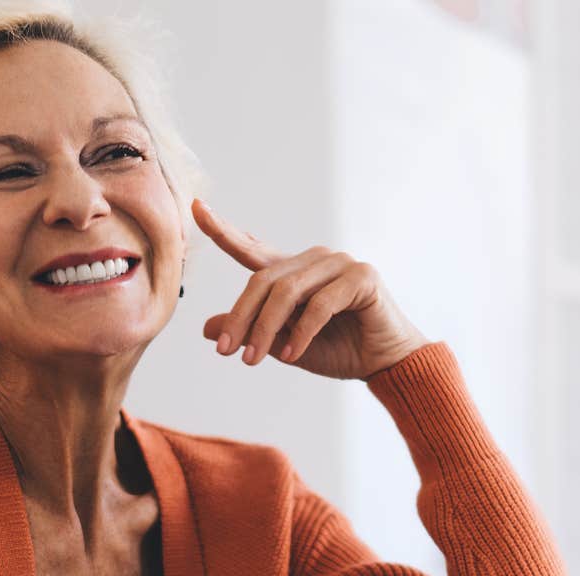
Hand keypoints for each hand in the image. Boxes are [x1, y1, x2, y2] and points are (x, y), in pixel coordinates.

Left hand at [192, 197, 431, 380]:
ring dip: (266, 329)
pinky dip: (301, 332)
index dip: (224, 229)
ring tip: (253, 360)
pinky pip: (319, 304)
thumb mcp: (283, 344)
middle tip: (225, 351)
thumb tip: (206, 328)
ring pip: (287, 292)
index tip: (195, 206)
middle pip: (262, 279)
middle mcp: (314, 260)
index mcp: (294, 271)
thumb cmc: (338, 350)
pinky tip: (291, 355)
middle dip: (241, 317)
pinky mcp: (361, 277)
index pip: (252, 248)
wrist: (384, 364)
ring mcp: (339, 263)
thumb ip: (251, 331)